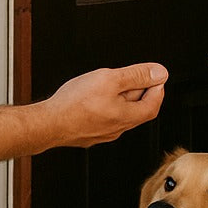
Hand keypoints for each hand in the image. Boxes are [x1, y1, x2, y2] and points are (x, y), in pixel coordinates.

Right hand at [45, 63, 167, 146]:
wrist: (48, 123)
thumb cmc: (74, 103)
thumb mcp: (110, 79)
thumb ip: (136, 76)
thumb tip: (160, 73)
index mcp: (126, 117)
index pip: (153, 105)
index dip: (157, 89)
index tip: (156, 77)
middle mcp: (117, 129)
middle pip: (138, 111)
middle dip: (141, 93)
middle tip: (137, 77)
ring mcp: (102, 134)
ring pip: (121, 116)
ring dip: (124, 100)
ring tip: (115, 85)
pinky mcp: (89, 134)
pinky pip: (105, 120)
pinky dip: (108, 107)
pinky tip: (96, 99)